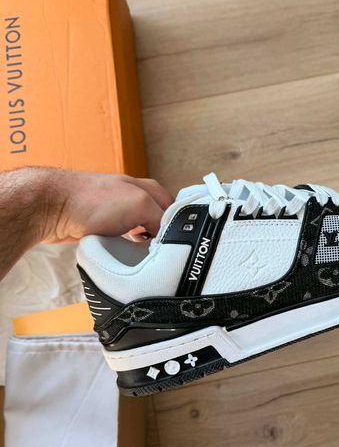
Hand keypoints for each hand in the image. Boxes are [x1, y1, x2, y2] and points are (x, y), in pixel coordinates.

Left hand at [17, 168, 173, 242]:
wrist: (51, 207)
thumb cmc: (92, 201)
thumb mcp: (139, 205)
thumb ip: (161, 219)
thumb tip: (169, 238)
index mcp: (148, 189)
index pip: (176, 211)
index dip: (180, 229)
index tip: (180, 247)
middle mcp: (135, 199)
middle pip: (160, 224)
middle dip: (162, 239)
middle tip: (164, 255)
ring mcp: (118, 213)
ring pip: (143, 234)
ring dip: (145, 246)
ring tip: (147, 258)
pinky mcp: (103, 227)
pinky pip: (124, 241)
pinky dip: (128, 249)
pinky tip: (128, 256)